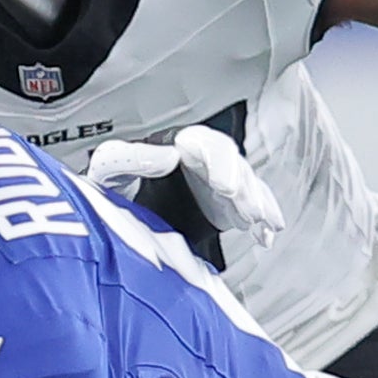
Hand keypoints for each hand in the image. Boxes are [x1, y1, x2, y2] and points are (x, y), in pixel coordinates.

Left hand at [87, 125, 285, 250]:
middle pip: (232, 164)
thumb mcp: (109, 169)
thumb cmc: (110, 187)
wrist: (115, 216)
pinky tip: (267, 234)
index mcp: (176, 144)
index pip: (203, 143)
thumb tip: (166, 156)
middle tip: (246, 208)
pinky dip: (263, 221)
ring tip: (260, 222)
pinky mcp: (225, 205)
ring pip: (245, 185)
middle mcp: (202, 160)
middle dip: (242, 185)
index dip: (217, 161)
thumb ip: (130, 158)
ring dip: (256, 203)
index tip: (222, 185)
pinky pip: (251, 207)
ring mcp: (216, 182)